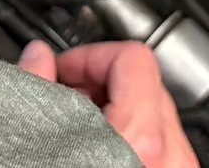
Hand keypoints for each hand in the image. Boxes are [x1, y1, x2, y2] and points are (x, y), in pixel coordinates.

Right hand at [18, 40, 197, 167]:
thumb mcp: (45, 140)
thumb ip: (40, 88)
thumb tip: (36, 56)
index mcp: (142, 135)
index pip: (131, 56)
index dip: (90, 55)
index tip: (64, 68)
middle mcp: (171, 153)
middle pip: (144, 82)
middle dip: (99, 83)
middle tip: (64, 95)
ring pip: (152, 116)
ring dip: (114, 112)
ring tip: (77, 128)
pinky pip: (159, 146)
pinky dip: (130, 138)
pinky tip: (96, 151)